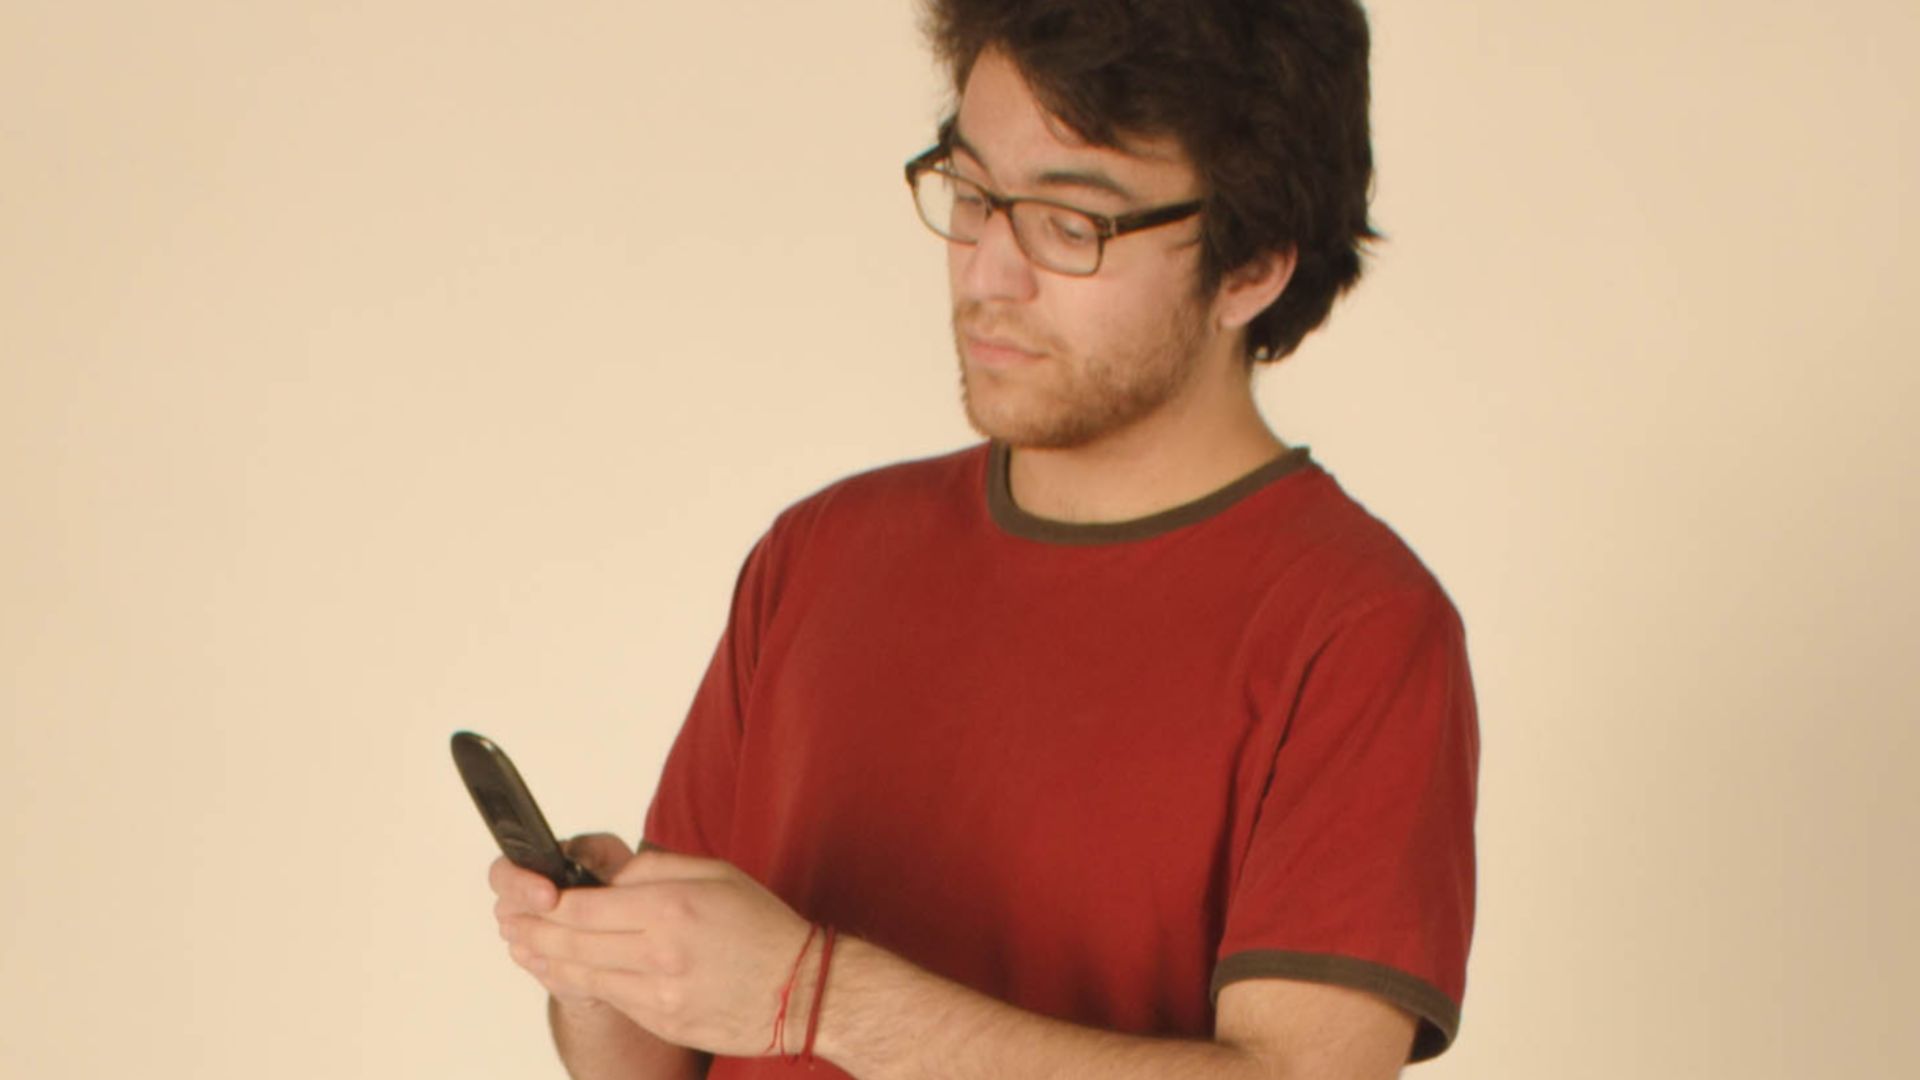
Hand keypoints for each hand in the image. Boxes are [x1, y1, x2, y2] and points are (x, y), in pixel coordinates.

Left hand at [496, 842, 818, 1057]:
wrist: (803, 990)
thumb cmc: (763, 926)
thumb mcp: (715, 874)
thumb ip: (653, 870)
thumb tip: (605, 879)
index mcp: (670, 908)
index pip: (584, 906)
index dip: (547, 902)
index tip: (531, 894)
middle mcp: (659, 953)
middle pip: (572, 942)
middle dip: (532, 930)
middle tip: (509, 921)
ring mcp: (659, 993)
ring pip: (582, 975)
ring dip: (544, 960)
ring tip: (521, 946)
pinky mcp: (663, 1021)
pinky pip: (610, 998)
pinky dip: (580, 982)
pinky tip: (563, 971)